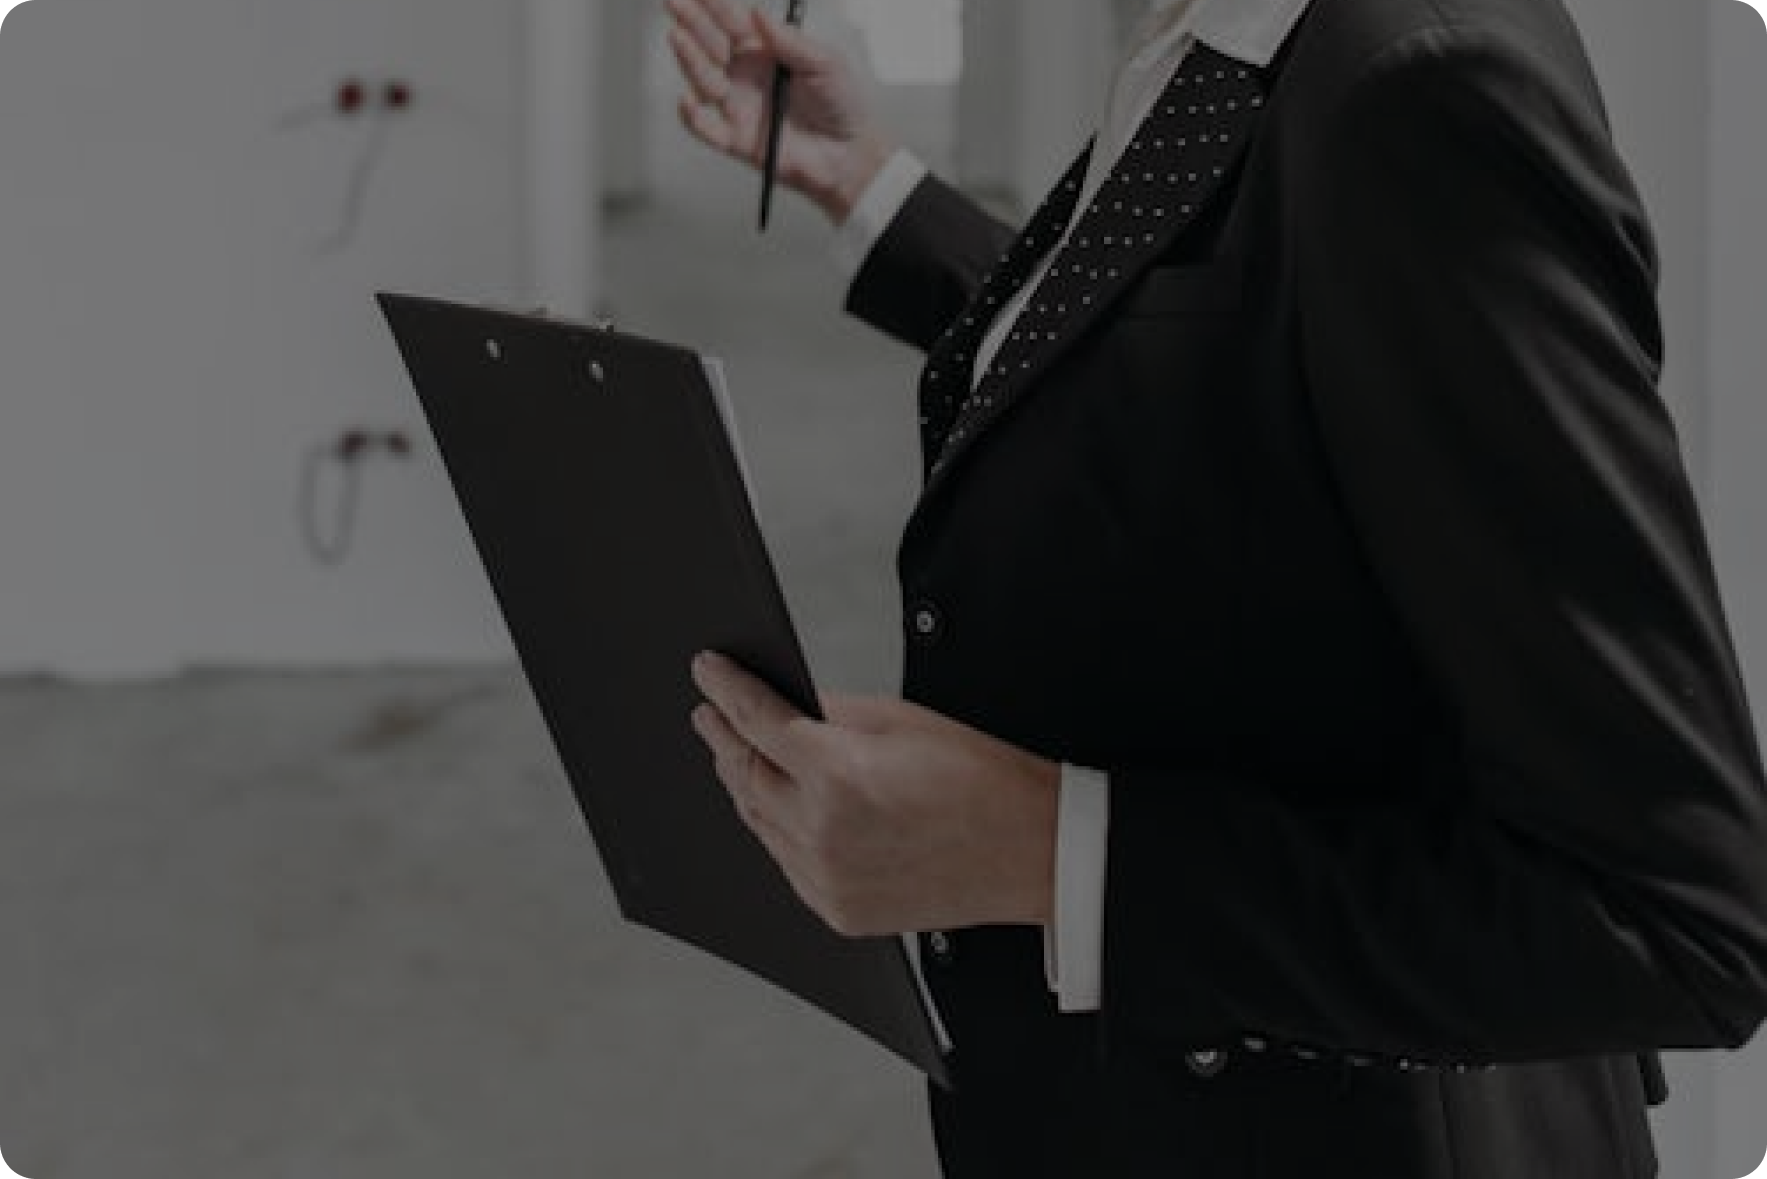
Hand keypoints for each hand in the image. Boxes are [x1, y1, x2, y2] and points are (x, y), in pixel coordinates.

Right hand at [665, 0, 897, 224]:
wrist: (850, 153)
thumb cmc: (842, 104)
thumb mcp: (825, 62)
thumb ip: (791, 41)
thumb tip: (759, 14)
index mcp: (764, 50)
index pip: (732, 21)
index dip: (714, 4)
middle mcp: (744, 74)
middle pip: (710, 44)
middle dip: (691, 22)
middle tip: (675, 2)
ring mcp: (738, 106)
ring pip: (703, 80)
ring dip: (689, 60)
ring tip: (679, 39)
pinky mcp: (736, 140)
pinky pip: (706, 129)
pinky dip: (693, 118)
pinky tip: (688, 101)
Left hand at [689, 652, 1060, 937]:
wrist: (1030, 849)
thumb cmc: (979, 781)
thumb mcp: (898, 720)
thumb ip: (829, 711)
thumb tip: (786, 704)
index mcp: (837, 774)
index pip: (755, 721)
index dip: (725, 689)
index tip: (707, 672)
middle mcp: (821, 832)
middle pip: (745, 776)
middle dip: (724, 740)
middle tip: (711, 714)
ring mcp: (826, 879)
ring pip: (758, 823)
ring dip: (746, 785)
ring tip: (740, 756)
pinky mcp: (837, 910)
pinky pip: (785, 862)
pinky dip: (778, 831)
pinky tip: (781, 807)